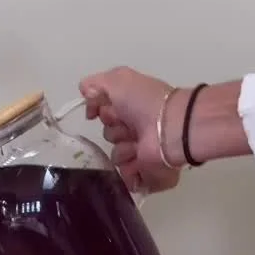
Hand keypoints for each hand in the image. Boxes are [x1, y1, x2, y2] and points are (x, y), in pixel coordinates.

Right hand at [79, 67, 185, 193]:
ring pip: (116, 155)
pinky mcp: (146, 171)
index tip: (105, 110)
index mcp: (132, 107)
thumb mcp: (117, 80)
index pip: (104, 113)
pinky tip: (139, 158)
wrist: (169, 127)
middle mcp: (137, 128)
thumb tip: (85, 95)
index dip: (102, 111)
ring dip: (124, 149)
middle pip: (109, 134)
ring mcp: (142, 151)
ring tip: (137, 144)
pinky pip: (125, 175)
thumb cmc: (145, 101)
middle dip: (115, 130)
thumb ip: (96, 84)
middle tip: (128, 126)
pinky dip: (130, 167)